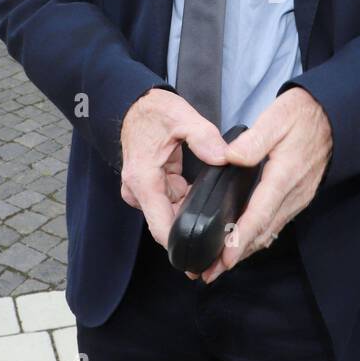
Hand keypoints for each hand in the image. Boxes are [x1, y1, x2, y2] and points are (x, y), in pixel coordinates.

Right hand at [120, 89, 227, 255]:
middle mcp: (139, 191)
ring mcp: (143, 191)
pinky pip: (171, 202)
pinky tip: (201, 193)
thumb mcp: (182, 118)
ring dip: (190, 213)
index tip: (204, 255)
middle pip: (167, 225)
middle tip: (223, 234)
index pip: (161, 228)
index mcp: (143, 180)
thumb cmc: (154, 112)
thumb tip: (224, 157)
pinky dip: (186, 200)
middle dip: (192, 230)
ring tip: (216, 209)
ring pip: (171, 214)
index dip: (182, 245)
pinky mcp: (150, 187)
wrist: (135, 105)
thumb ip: (204, 138)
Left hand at [198, 88, 332, 282]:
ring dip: (245, 250)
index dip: (241, 239)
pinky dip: (258, 237)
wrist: (336, 116)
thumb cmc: (304, 114)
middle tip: (210, 273)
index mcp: (284, 175)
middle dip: (236, 255)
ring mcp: (298, 197)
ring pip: (269, 231)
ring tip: (221, 265)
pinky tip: (243, 243)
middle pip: (262, 232)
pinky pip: (276, 223)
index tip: (224, 258)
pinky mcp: (298, 196)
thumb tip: (229, 157)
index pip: (260, 214)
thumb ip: (254, 140)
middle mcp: (293, 193)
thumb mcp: (277, 117)